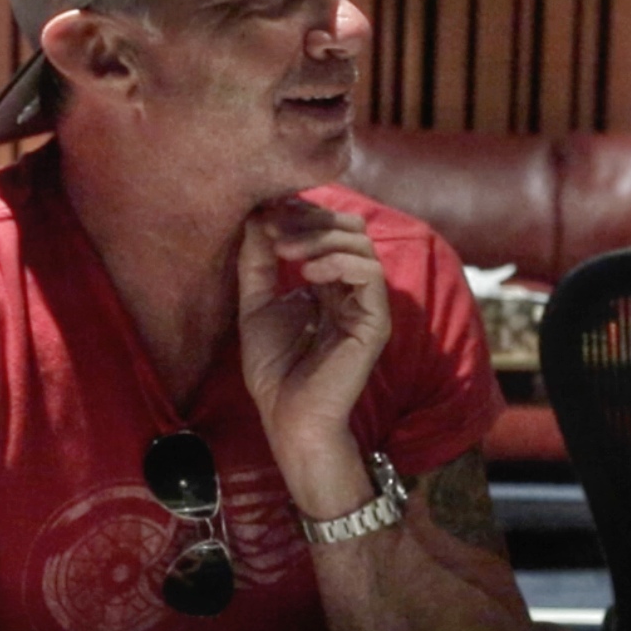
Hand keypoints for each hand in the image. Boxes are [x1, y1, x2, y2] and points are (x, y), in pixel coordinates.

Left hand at [237, 198, 389, 454]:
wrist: (288, 417)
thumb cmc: (274, 370)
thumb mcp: (255, 304)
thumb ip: (257, 261)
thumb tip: (257, 216)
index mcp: (327, 282)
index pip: (327, 228)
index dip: (299, 213)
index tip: (264, 214)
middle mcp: (350, 288)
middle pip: (348, 227)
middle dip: (309, 218)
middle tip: (274, 227)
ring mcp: (365, 303)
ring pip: (360, 243)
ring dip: (320, 237)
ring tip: (285, 251)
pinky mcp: (375, 320)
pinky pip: (369, 273)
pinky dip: (338, 262)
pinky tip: (307, 274)